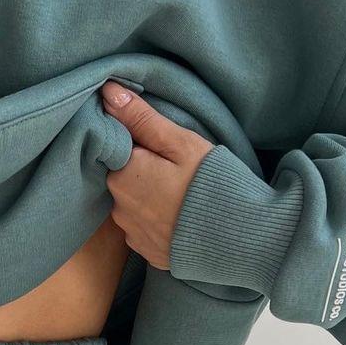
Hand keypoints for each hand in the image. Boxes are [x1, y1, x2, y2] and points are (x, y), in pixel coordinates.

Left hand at [101, 82, 213, 268]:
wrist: (238, 239)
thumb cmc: (210, 184)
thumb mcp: (179, 143)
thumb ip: (141, 119)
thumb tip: (107, 92)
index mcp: (121, 176)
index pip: (115, 151)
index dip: (136, 144)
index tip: (160, 146)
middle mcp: (118, 208)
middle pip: (123, 178)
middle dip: (142, 170)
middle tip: (176, 168)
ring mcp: (132, 234)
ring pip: (133, 204)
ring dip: (149, 197)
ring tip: (181, 193)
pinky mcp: (147, 252)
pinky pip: (145, 229)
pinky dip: (158, 220)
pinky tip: (180, 215)